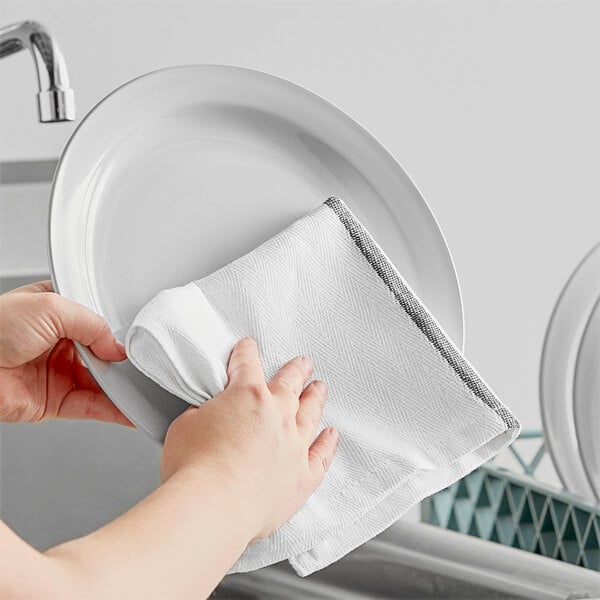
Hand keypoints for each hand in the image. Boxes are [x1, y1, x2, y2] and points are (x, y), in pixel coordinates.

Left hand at [0, 280, 131, 425]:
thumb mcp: (51, 306)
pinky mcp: (54, 401)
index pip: (99, 321)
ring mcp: (57, 373)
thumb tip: (117, 348)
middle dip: (122, 361)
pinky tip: (128, 409)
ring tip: (142, 389)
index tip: (134, 339)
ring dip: (121, 388)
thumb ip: (92, 324)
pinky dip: (112, 410)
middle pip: (103, 354)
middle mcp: (60, 343)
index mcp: (59, 312)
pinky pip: (89, 406)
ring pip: (100, 383)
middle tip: (141, 364)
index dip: (117, 330)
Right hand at [161, 336, 338, 542]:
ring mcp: (294, 444)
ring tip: (320, 388)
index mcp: (247, 395)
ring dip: (315, 398)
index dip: (246, 352)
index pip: (248, 364)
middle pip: (291, 384)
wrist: (213, 506)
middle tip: (303, 363)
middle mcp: (278, 414)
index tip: (249, 346)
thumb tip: (208, 413)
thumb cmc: (195, 467)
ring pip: (310, 413)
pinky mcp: (303, 475)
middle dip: (296, 370)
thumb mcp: (185, 425)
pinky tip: (331, 435)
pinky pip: (321, 454)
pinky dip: (328, 443)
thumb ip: (202, 412)